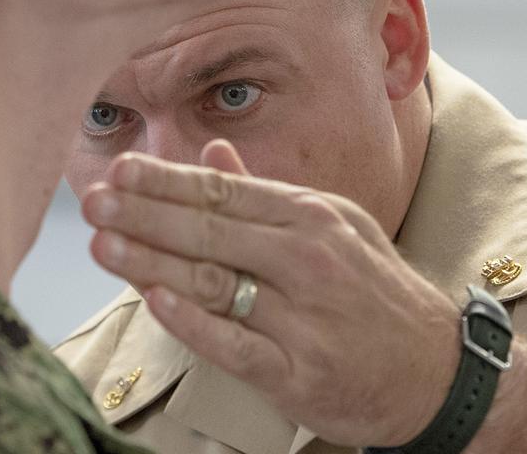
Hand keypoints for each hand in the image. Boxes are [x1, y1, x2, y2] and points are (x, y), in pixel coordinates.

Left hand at [81, 139, 462, 446]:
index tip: (118, 168)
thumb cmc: (369, 290)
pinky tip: (154, 301)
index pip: (224, 192)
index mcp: (310, 216)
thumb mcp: (331, 228)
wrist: (434, 370)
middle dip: (145, 213)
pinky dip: (193, 322)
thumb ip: (263, 194)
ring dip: (152, 262)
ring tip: (101, 243)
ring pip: (215, 282)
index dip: (166, 181)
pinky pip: (236, 343)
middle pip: (211, 230)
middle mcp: (308, 259)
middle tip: (91, 200)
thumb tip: (209, 154)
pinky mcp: (300, 371)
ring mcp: (305, 316)